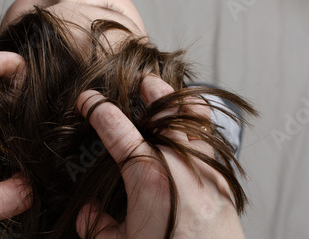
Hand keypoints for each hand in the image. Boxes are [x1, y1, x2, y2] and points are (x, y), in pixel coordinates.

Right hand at [75, 75, 245, 238]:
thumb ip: (98, 226)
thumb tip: (86, 212)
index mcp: (150, 178)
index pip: (117, 130)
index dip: (98, 110)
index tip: (88, 100)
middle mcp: (181, 166)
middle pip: (166, 111)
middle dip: (151, 92)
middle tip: (140, 83)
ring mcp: (206, 171)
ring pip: (198, 120)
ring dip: (181, 101)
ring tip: (168, 93)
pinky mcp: (222, 183)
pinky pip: (213, 141)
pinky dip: (202, 125)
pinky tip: (193, 125)